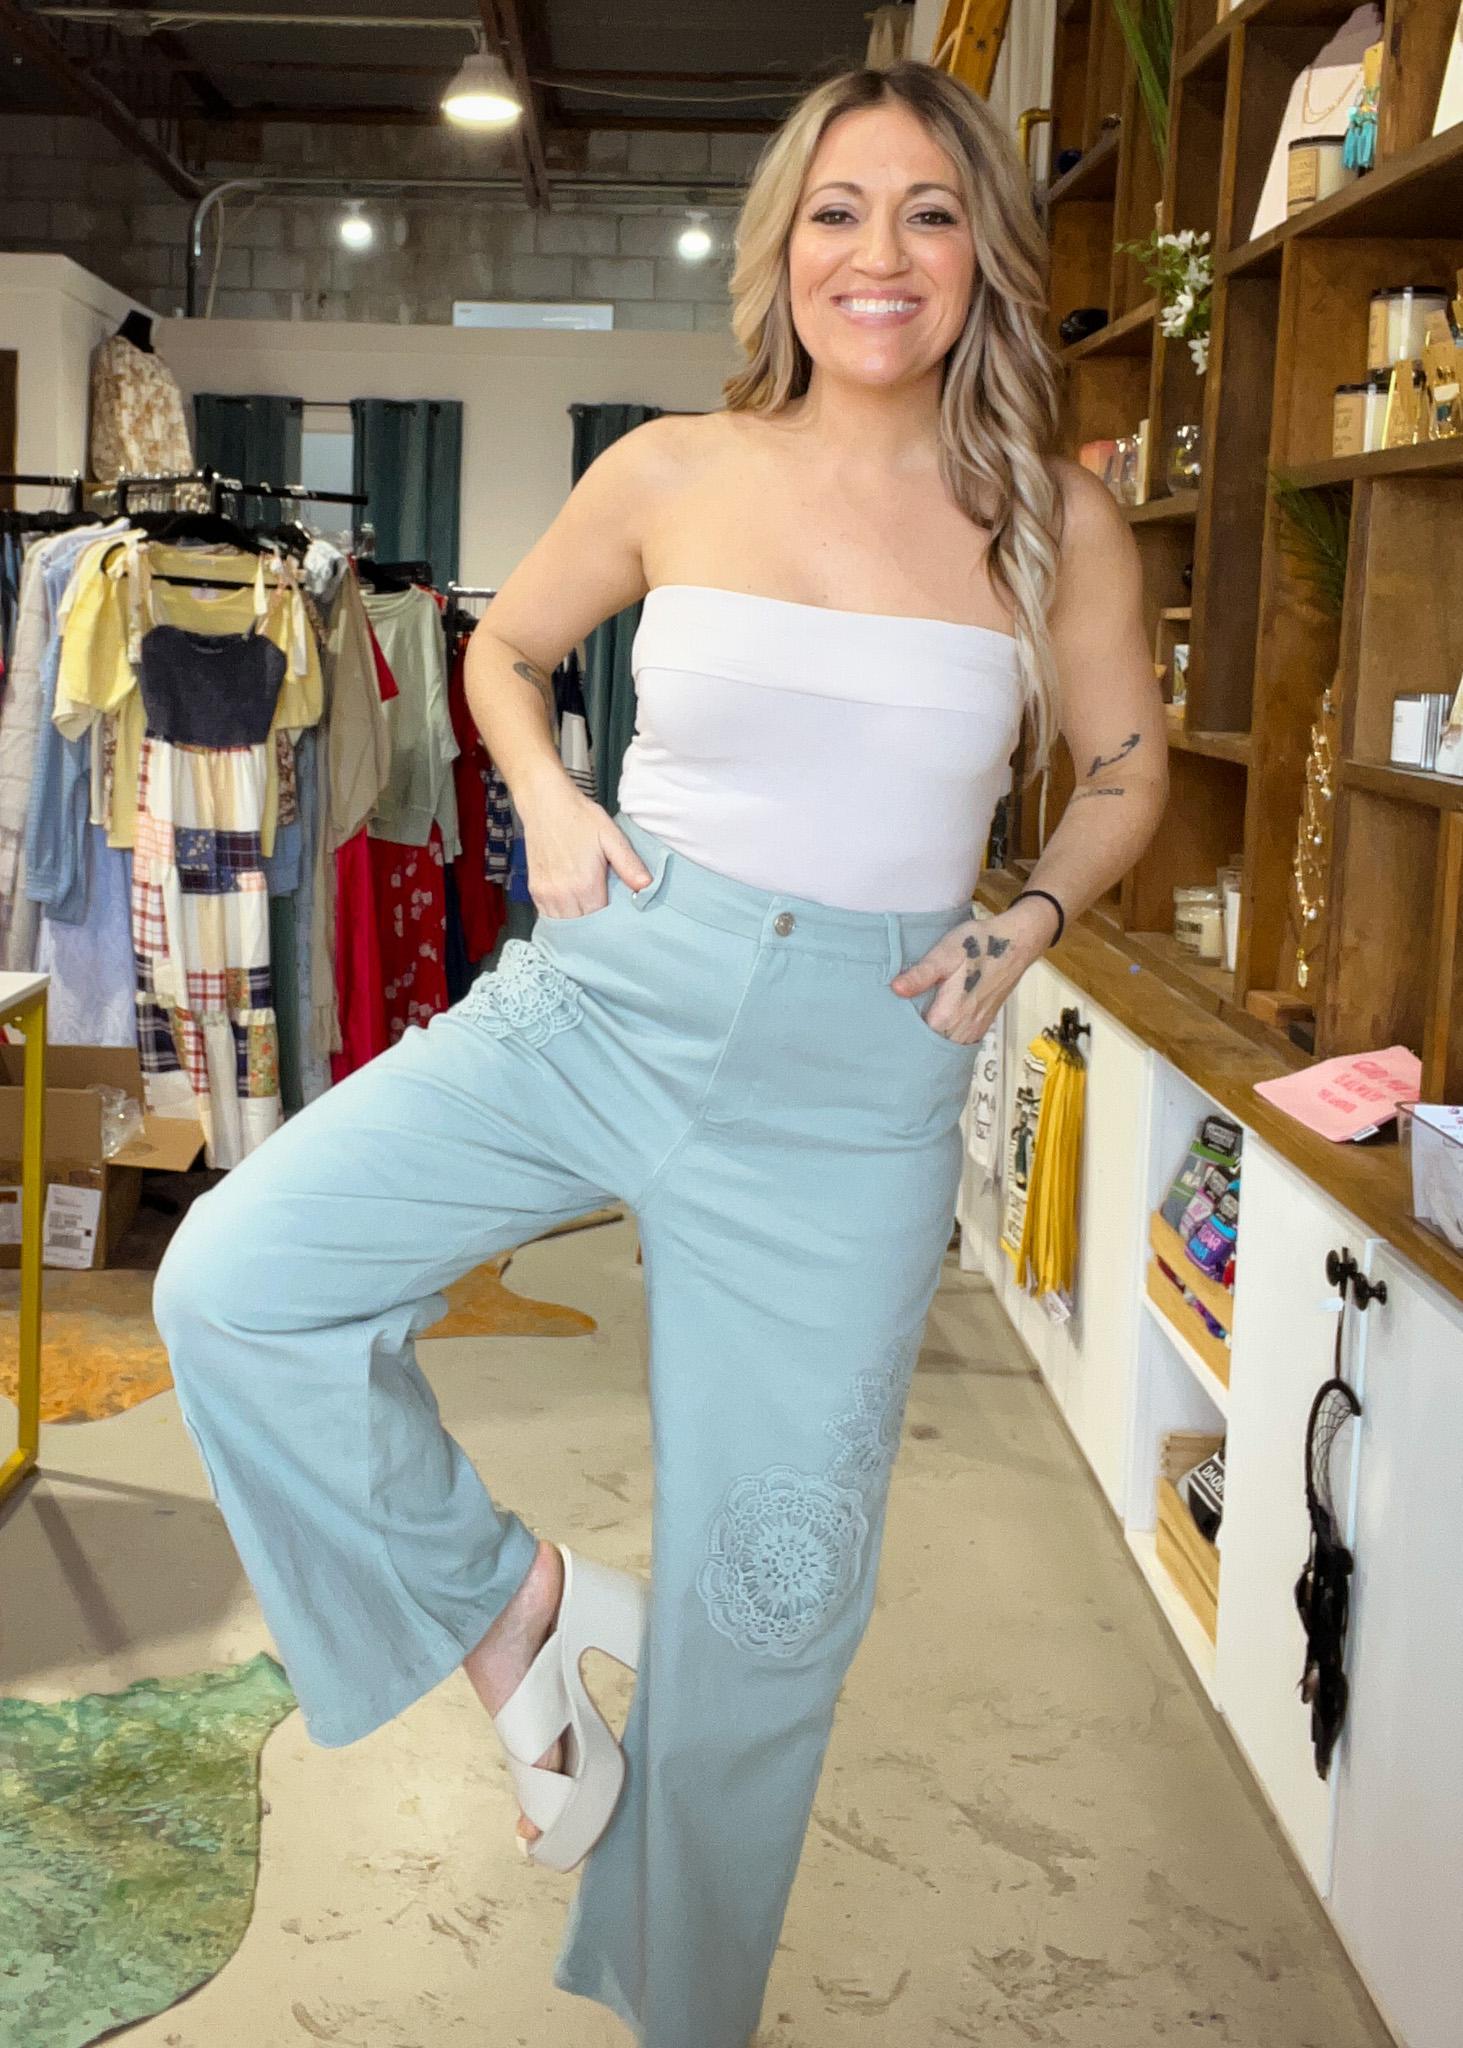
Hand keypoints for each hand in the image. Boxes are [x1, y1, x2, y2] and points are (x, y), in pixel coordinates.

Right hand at [520, 783, 652, 917]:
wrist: (545, 803)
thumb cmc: (580, 817)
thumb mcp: (611, 836)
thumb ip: (629, 864)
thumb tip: (647, 887)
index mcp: (584, 884)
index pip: (601, 921)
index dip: (612, 924)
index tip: (623, 922)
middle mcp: (562, 894)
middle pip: (583, 927)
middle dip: (596, 929)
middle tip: (609, 924)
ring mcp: (545, 894)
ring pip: (564, 926)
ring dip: (578, 926)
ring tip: (593, 923)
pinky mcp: (535, 890)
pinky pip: (549, 916)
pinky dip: (562, 918)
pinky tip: (574, 912)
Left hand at [889, 898, 1056, 1042]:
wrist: (1016, 942)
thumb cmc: (977, 944)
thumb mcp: (944, 953)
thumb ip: (920, 975)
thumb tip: (895, 989)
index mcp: (949, 1014)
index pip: (917, 1038)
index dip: (900, 1033)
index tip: (886, 1027)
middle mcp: (963, 1029)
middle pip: (931, 1046)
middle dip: (913, 1042)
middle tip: (892, 1031)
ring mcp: (975, 1029)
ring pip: (946, 1046)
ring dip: (929, 1042)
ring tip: (909, 1031)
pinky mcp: (983, 1025)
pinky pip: (959, 1042)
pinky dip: (945, 1039)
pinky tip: (933, 1027)